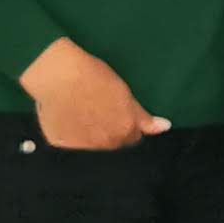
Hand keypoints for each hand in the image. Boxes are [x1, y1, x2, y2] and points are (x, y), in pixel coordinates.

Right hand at [20, 39, 167, 151]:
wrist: (58, 75)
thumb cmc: (94, 77)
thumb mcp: (124, 93)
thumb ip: (143, 116)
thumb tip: (165, 127)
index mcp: (125, 130)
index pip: (133, 138)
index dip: (126, 124)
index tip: (116, 114)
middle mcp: (106, 144)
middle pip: (114, 144)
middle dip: (110, 133)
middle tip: (98, 112)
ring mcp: (83, 147)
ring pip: (93, 147)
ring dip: (91, 136)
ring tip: (82, 114)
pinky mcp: (62, 146)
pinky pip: (71, 146)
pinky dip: (71, 136)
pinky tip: (67, 118)